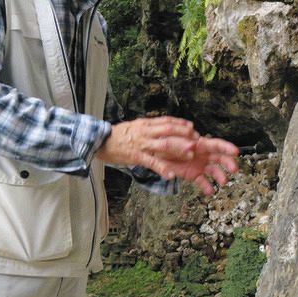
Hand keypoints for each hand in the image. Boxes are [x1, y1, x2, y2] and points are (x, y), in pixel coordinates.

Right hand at [96, 117, 238, 195]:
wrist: (100, 141)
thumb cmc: (119, 136)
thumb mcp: (136, 127)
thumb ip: (150, 128)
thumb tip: (164, 127)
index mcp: (146, 124)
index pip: (167, 121)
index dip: (181, 124)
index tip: (192, 128)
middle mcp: (146, 132)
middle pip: (169, 131)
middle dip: (184, 136)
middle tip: (197, 142)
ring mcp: (142, 144)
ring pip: (164, 145)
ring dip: (179, 149)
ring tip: (191, 155)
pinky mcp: (137, 156)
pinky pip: (152, 162)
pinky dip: (163, 168)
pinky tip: (172, 175)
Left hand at [169, 136, 239, 196]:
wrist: (156, 154)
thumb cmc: (165, 144)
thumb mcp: (171, 141)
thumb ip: (180, 144)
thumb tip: (191, 147)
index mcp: (200, 143)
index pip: (216, 144)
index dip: (227, 147)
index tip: (235, 151)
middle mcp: (203, 154)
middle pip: (219, 158)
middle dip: (228, 162)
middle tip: (234, 169)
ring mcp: (200, 165)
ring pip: (214, 170)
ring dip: (220, 176)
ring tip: (223, 182)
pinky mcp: (194, 175)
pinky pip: (202, 181)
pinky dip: (207, 186)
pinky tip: (210, 191)